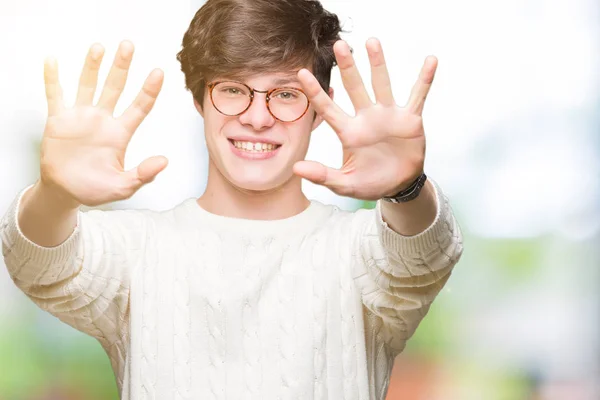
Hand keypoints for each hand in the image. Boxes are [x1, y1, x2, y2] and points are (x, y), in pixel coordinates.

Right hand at [40, 40, 166, 207]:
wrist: (65, 192)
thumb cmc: (95, 189)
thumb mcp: (123, 187)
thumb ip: (143, 175)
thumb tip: (164, 161)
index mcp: (121, 134)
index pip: (139, 107)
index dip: (149, 90)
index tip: (159, 73)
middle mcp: (103, 120)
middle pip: (115, 87)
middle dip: (122, 67)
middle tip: (128, 45)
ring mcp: (80, 117)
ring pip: (88, 85)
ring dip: (93, 66)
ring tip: (99, 47)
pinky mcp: (58, 121)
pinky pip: (55, 95)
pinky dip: (53, 79)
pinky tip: (53, 61)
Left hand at [294, 38, 436, 200]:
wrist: (399, 186)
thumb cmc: (369, 182)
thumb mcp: (344, 183)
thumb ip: (322, 175)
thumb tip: (296, 168)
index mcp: (348, 132)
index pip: (328, 109)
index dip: (315, 92)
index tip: (301, 73)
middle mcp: (367, 118)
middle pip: (354, 88)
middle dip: (347, 67)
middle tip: (339, 45)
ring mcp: (388, 115)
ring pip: (382, 84)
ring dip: (378, 64)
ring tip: (371, 42)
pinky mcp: (410, 119)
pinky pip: (418, 95)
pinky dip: (425, 79)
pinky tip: (430, 61)